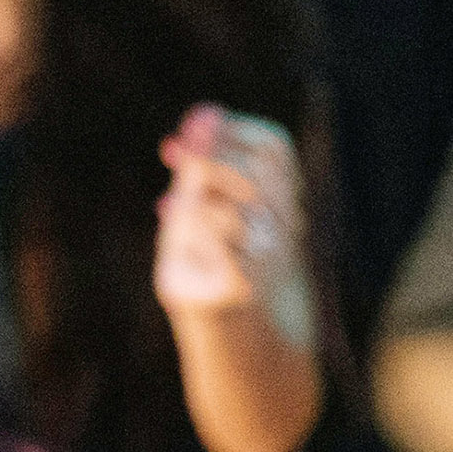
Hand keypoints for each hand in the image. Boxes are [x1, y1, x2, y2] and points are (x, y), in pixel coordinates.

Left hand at [154, 106, 313, 351]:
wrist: (232, 339)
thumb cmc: (209, 262)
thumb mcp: (201, 206)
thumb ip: (200, 163)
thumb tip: (202, 112)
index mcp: (281, 200)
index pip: (273, 147)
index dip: (234, 129)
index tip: (197, 119)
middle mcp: (284, 228)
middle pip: (256, 176)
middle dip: (212, 157)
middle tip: (172, 148)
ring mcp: (269, 260)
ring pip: (237, 211)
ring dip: (198, 193)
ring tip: (170, 202)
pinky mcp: (243, 287)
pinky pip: (223, 245)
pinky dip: (193, 225)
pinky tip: (168, 214)